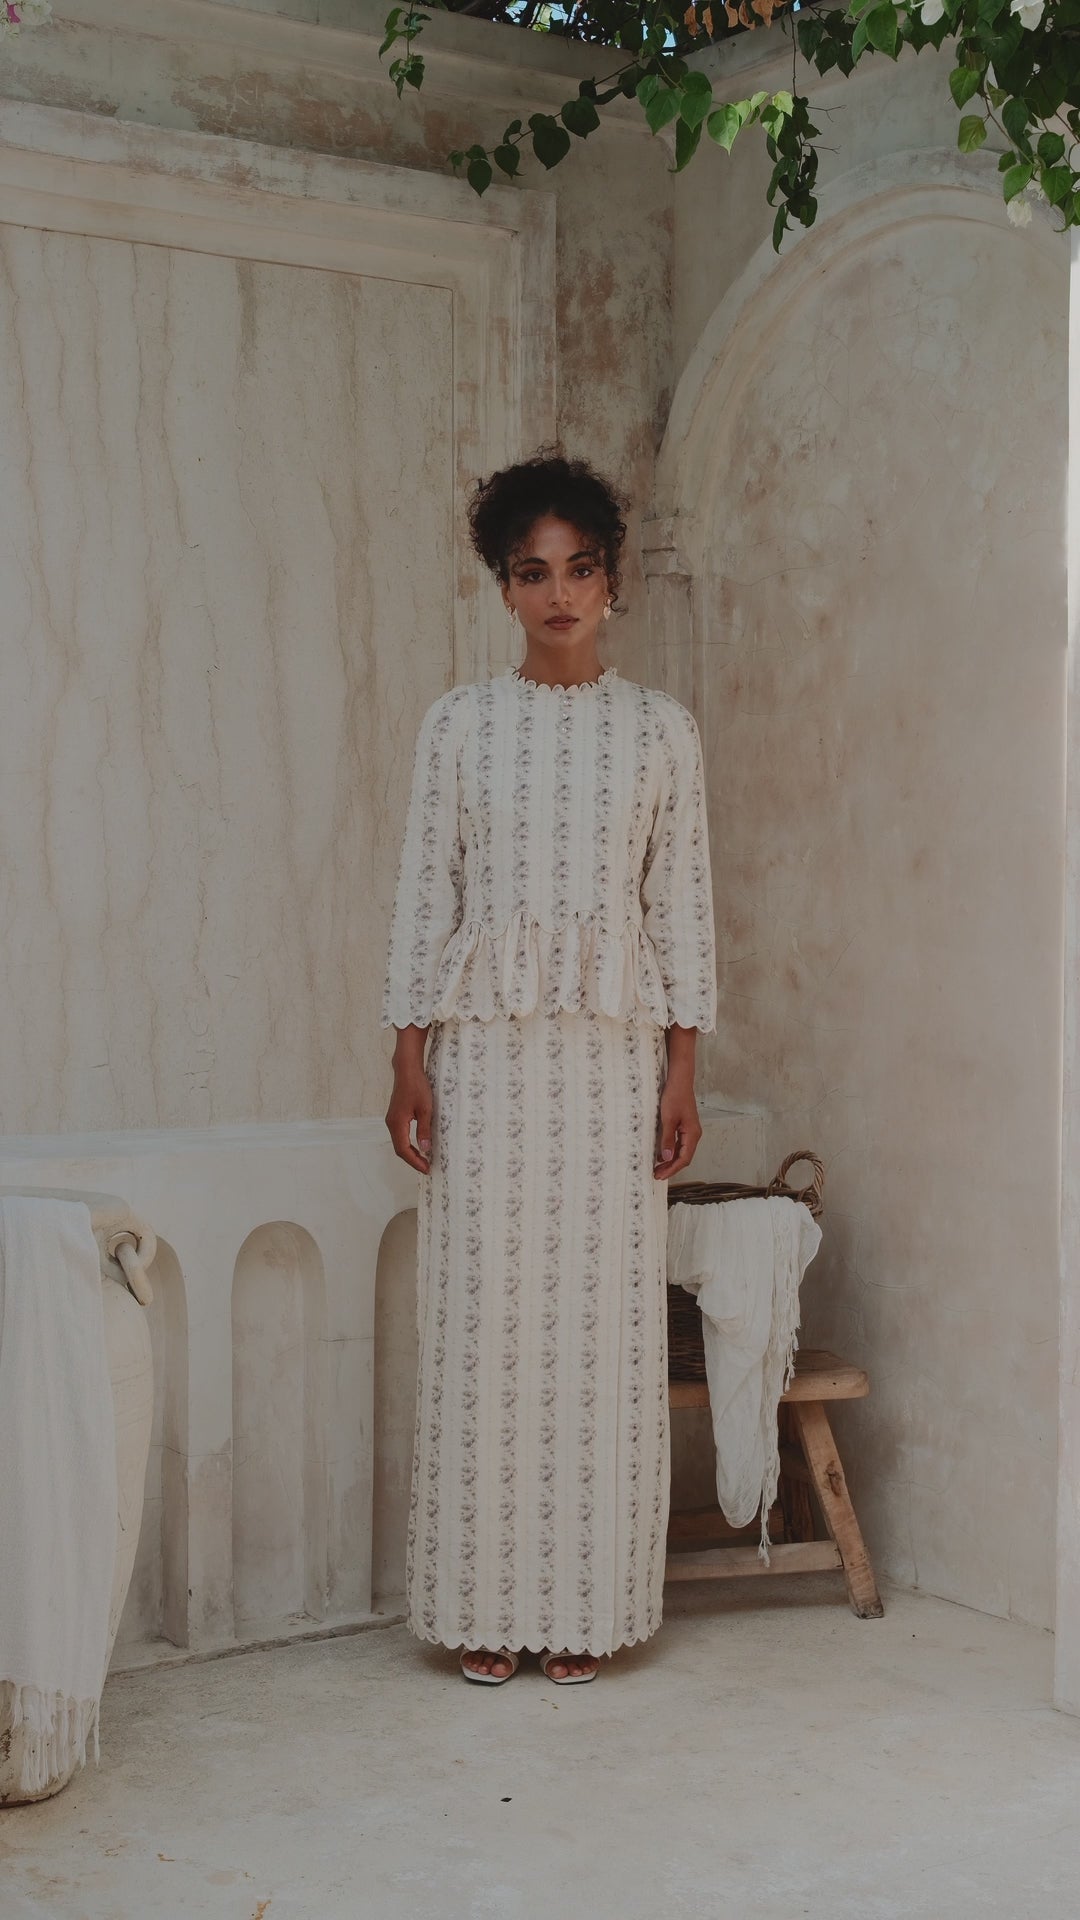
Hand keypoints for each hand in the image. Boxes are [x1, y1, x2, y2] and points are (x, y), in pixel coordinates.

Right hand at [385, 1059, 433, 1173]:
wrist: (407, 1070)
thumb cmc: (417, 1086)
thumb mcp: (425, 1109)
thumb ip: (424, 1130)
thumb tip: (425, 1149)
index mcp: (397, 1123)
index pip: (403, 1150)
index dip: (415, 1162)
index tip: (426, 1168)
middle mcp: (391, 1123)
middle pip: (399, 1149)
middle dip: (412, 1160)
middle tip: (427, 1166)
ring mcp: (392, 1119)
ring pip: (399, 1142)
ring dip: (410, 1152)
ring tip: (424, 1159)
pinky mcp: (395, 1116)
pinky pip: (400, 1135)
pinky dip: (408, 1144)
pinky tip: (418, 1145)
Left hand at [653, 1071, 701, 1179]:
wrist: (679, 1080)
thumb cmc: (675, 1096)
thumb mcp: (668, 1119)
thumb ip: (668, 1139)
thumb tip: (667, 1158)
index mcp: (693, 1134)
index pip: (684, 1158)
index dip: (672, 1169)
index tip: (660, 1175)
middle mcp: (694, 1134)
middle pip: (684, 1157)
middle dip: (671, 1167)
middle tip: (657, 1175)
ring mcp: (690, 1130)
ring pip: (681, 1151)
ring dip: (670, 1160)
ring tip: (658, 1168)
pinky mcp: (684, 1126)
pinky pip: (679, 1143)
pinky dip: (671, 1150)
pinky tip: (661, 1154)